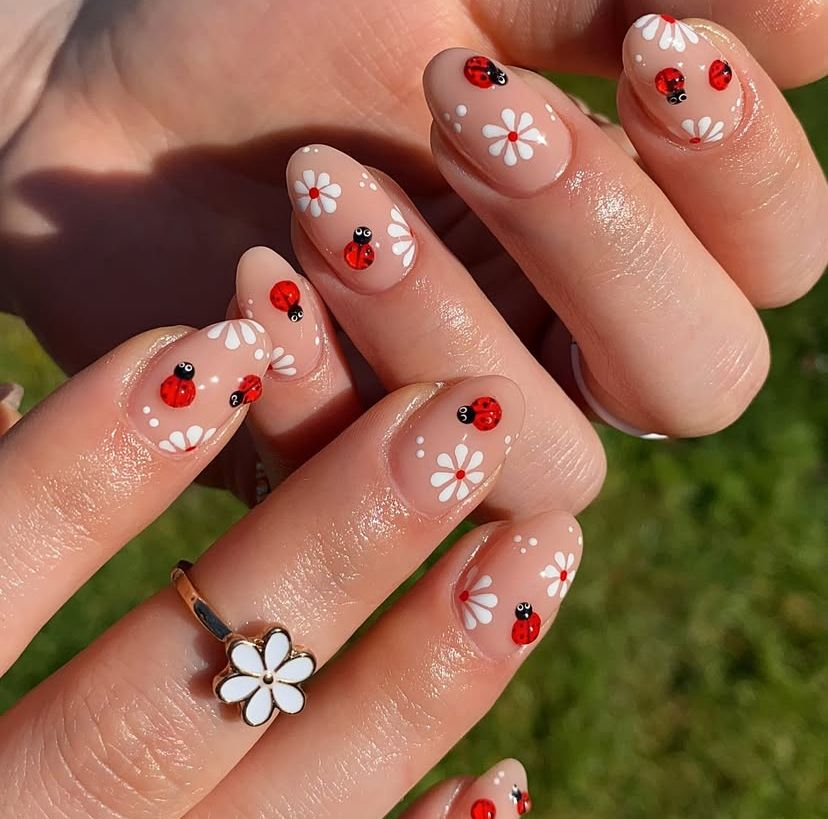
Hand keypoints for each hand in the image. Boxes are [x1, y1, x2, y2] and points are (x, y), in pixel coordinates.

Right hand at [0, 311, 578, 816]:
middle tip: (460, 422)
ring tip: (538, 554)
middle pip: (163, 716)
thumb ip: (3, 509)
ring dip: (420, 682)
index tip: (220, 341)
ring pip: (286, 812)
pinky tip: (502, 780)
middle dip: (327, 551)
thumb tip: (10, 398)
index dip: (88, 467)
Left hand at [1, 1, 824, 508]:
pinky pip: (387, 493)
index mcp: (626, 233)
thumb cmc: (292, 17)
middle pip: (697, 379)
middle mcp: (568, 348)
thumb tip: (823, 24)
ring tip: (323, 188)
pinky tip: (256, 280)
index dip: (740, 168)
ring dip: (444, 322)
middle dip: (602, 242)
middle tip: (471, 111)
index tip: (651, 38)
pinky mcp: (355, 476)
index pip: (774, 256)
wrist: (127, 104)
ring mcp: (466, 422)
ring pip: (550, 461)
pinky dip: (326, 387)